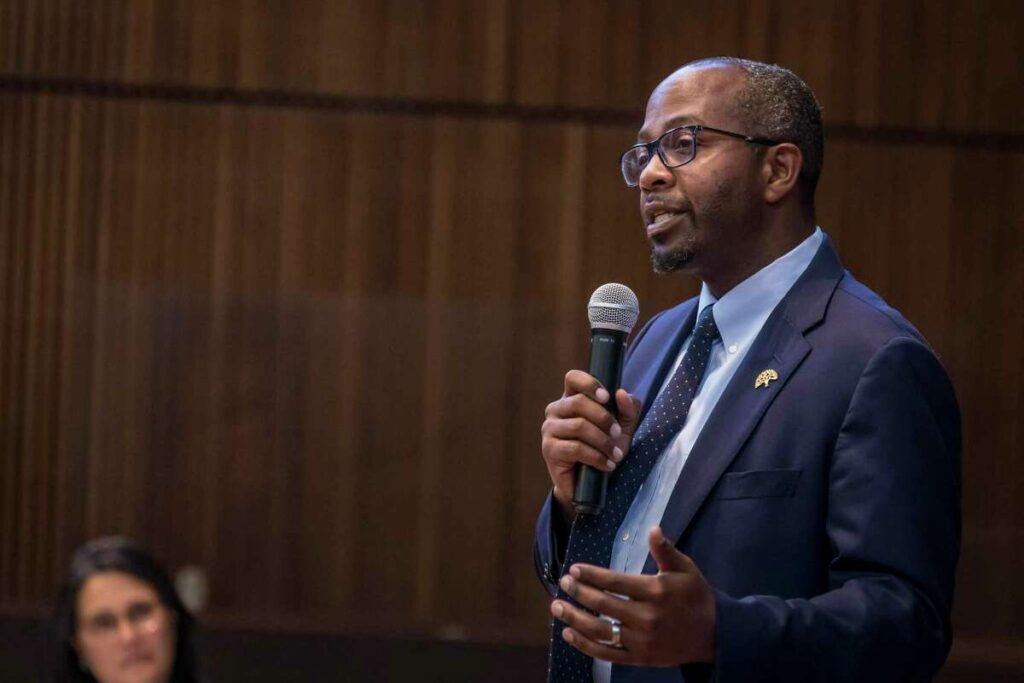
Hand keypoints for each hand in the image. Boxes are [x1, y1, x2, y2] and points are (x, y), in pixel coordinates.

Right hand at [541, 370, 641, 518]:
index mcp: (572, 398)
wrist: (591, 484)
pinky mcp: (549, 449)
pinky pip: (575, 448)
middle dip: (604, 419)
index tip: (606, 397)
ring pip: (579, 426)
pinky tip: (607, 465)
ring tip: (616, 455)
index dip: (589, 384)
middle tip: (617, 434)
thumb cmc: (605, 449)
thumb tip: (621, 393)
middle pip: (578, 402)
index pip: (573, 378)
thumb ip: (627, 409)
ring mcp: (549, 429)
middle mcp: (556, 410)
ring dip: (603, 441)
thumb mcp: (622, 428)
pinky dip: (596, 457)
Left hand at [550, 527, 715, 665]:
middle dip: (578, 592)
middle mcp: (646, 617)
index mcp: (655, 591)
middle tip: (563, 583)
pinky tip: (569, 634)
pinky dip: (585, 645)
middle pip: (602, 604)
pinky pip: (606, 653)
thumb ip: (666, 551)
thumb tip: (653, 529)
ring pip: (600, 630)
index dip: (591, 575)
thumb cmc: (697, 597)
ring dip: (574, 618)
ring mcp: (641, 640)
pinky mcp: (639, 658)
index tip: (574, 569)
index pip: (614, 582)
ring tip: (556, 607)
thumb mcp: (686, 569)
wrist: (715, 636)